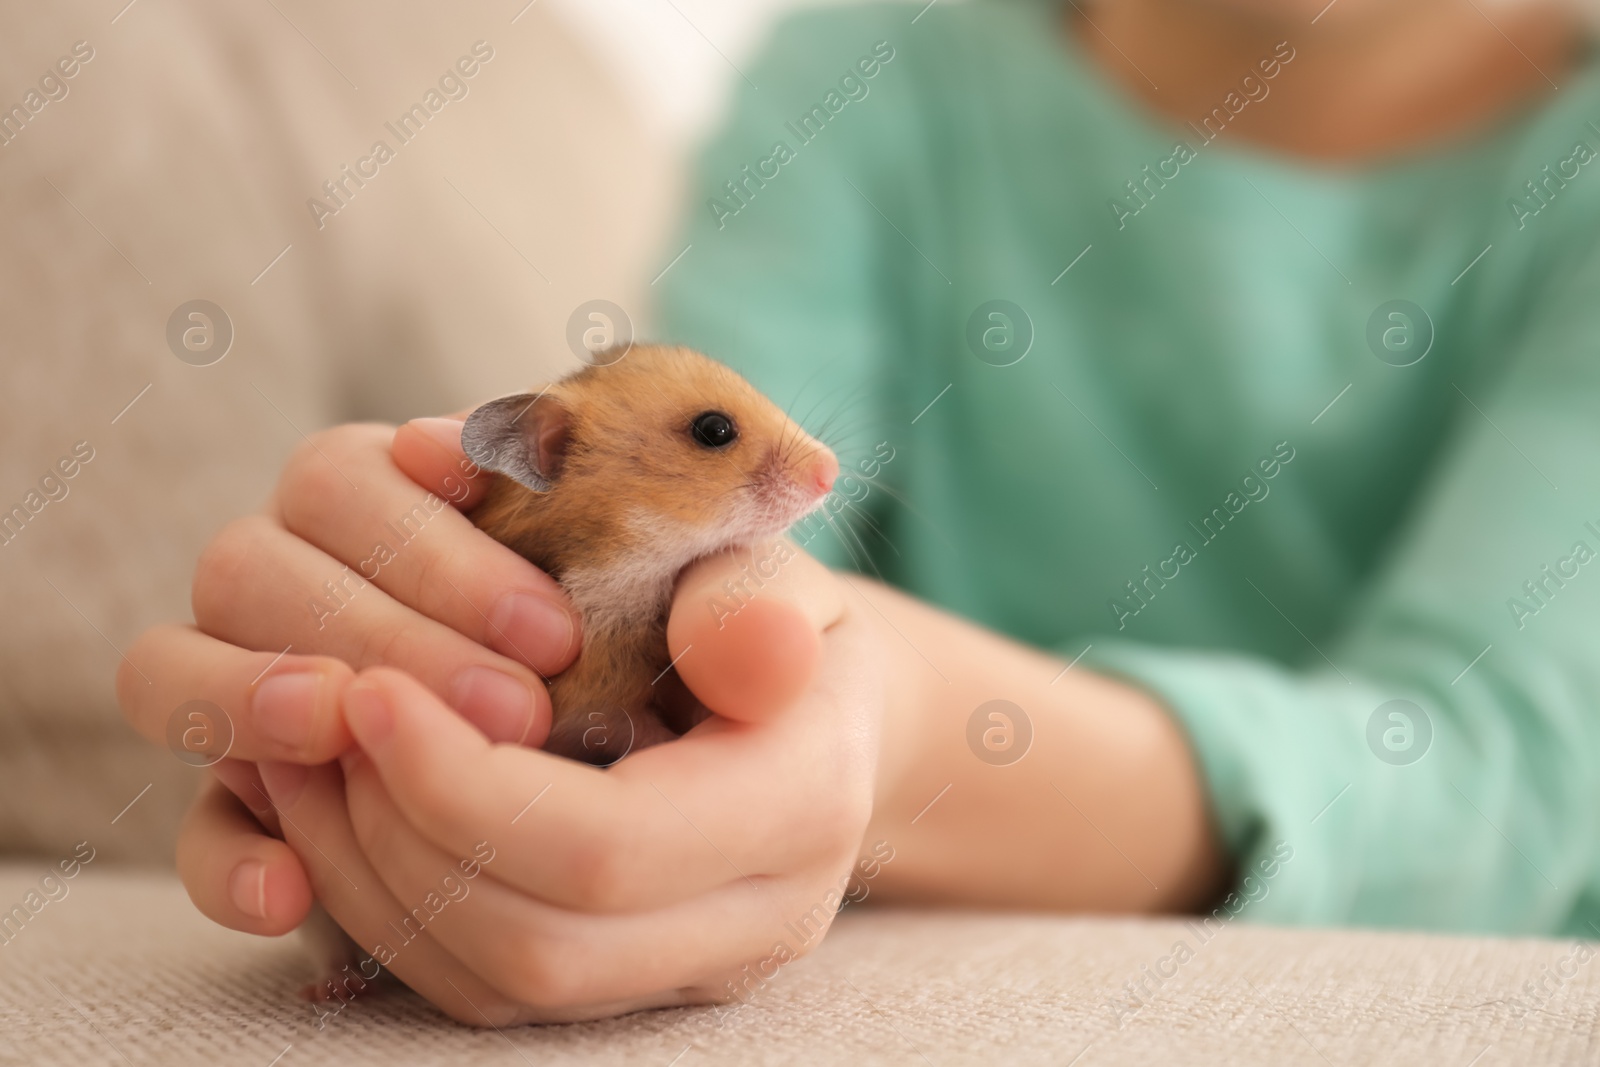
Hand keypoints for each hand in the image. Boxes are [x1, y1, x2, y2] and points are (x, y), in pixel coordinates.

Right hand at [116, 418, 581, 934]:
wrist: (621, 728)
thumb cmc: (621, 617)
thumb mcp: (613, 549)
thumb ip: (570, 486)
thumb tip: (531, 440)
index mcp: (357, 495)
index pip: (337, 482)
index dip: (435, 551)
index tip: (554, 630)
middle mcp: (276, 577)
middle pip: (247, 567)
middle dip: (383, 637)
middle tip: (516, 709)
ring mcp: (236, 687)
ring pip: (168, 669)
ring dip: (253, 700)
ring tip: (347, 731)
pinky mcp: (244, 805)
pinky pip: (194, 831)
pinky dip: (227, 862)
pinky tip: (287, 894)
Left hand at [258, 540, 884, 1023]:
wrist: (817, 702)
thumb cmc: (775, 613)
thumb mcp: (777, 571)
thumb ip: (757, 599)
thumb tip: (745, 646)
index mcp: (804, 803)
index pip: (605, 848)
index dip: (461, 783)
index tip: (371, 688)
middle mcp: (757, 917)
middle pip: (536, 945)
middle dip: (398, 836)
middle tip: (329, 719)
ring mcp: (693, 967)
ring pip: (496, 984)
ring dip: (373, 875)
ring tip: (317, 753)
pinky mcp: (627, 982)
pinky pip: (481, 987)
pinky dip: (389, 904)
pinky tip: (346, 804)